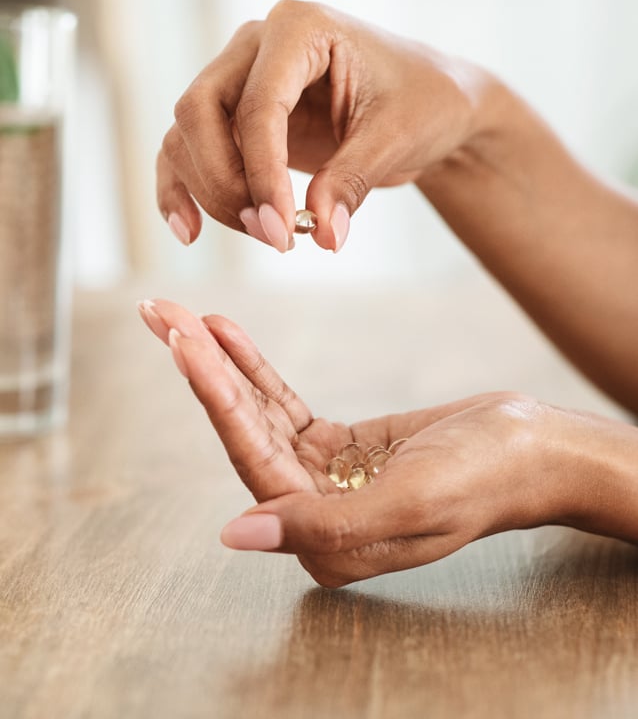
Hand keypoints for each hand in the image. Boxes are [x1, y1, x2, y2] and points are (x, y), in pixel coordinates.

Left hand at [137, 298, 637, 586]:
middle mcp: (314, 513)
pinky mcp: (339, 447)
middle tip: (160, 313)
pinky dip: (255, 369)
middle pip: (242, 431)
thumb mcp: (408, 502)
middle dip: (200, 370)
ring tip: (184, 314)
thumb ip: (321, 526)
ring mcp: (324, 478)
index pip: (252, 458)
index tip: (181, 340)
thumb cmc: (482, 479)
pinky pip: (284, 404)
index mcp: (325, 539)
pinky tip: (227, 336)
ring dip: (220, 363)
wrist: (530, 450)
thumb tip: (236, 535)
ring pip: (257, 414)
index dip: (214, 397)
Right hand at [156, 0, 489, 251]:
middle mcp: (256, 44)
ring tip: (267, 236)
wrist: (430, 103)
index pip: (258, 105)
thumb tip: (325, 236)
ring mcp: (239, 77)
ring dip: (213, 194)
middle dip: (226, 183)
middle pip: (199, 112)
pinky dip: (183, 189)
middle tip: (273, 236)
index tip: (281, 230)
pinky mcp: (236, 116)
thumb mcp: (397, 138)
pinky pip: (188, 149)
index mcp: (301, 28)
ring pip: (187, 134)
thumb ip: (353, 181)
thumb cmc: (422, 103)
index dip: (262, 174)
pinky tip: (189, 231)